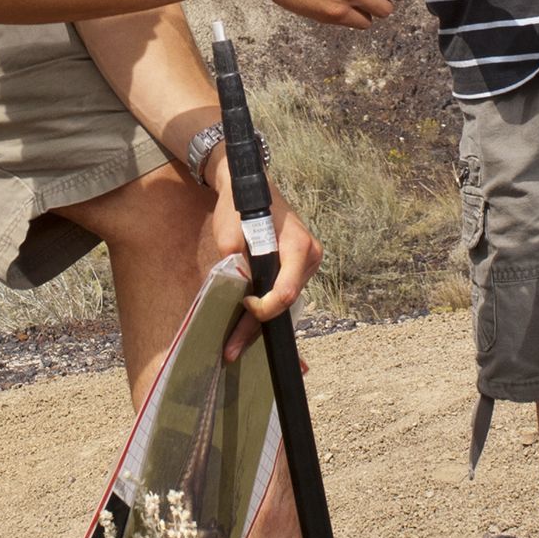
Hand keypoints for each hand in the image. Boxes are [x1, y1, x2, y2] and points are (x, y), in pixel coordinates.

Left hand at [200, 170, 320, 359]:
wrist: (249, 186)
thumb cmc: (240, 205)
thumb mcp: (230, 231)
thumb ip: (234, 260)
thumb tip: (234, 288)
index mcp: (297, 245)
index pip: (286, 290)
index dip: (263, 307)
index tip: (242, 304)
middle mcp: (308, 257)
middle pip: (286, 302)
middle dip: (257, 328)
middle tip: (232, 351)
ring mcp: (306, 263)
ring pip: (284, 302)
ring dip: (259, 322)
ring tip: (234, 345)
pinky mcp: (297, 268)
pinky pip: (283, 293)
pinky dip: (265, 308)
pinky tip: (247, 328)